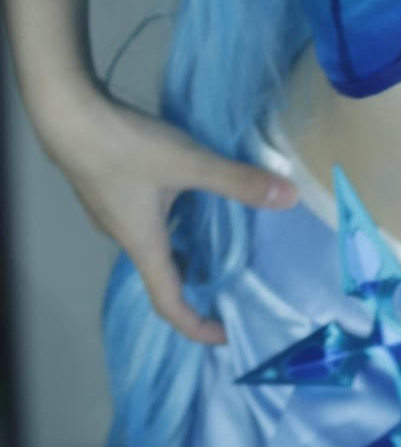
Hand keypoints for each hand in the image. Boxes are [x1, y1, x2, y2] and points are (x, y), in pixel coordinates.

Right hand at [38, 86, 298, 345]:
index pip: (169, 304)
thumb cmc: (123, 146)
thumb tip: (289, 198)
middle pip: (163, 275)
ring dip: (186, 249)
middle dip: (199, 285)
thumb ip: (237, 181)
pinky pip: (146, 218)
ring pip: (155, 243)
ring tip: (221, 240)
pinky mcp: (108, 188)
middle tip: (234, 283)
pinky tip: (192, 196)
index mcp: (144, 245)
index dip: (197, 327)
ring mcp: (112, 212)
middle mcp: (125, 236)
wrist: (66, 112)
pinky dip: (173, 221)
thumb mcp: (189, 162)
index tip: (226, 333)